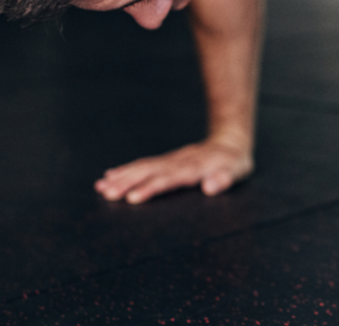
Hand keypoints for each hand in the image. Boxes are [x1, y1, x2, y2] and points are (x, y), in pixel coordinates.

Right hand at [95, 138, 253, 203]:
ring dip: (121, 176)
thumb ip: (225, 179)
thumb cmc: (235, 162)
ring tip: (100, 186)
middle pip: (149, 171)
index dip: (151, 188)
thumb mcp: (237, 170)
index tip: (132, 198)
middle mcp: (178, 162)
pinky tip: (111, 175)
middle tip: (106, 192)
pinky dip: (126, 169)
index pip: (169, 179)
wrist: (230, 140)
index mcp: (194, 168)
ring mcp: (171, 159)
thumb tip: (210, 187)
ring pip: (142, 167)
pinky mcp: (167, 160)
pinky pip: (144, 164)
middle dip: (127, 182)